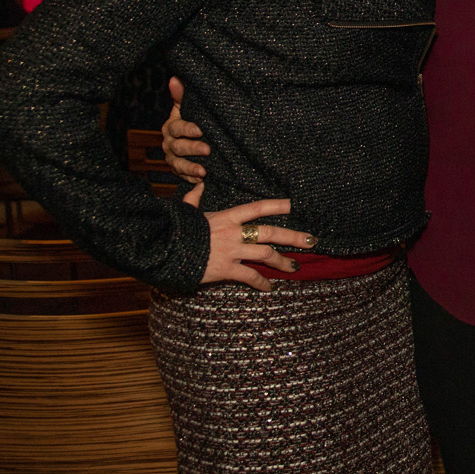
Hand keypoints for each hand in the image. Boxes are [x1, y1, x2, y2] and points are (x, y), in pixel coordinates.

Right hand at [160, 76, 210, 181]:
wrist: (198, 138)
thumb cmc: (193, 118)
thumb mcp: (190, 107)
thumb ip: (182, 96)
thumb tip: (175, 78)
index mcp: (171, 127)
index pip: (176, 128)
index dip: (188, 129)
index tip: (201, 130)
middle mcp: (168, 144)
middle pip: (177, 147)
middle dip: (192, 148)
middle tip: (208, 150)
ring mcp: (172, 159)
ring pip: (178, 165)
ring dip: (190, 168)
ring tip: (203, 171)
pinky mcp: (179, 172)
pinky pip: (182, 177)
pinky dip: (191, 179)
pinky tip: (201, 181)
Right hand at [182, 186, 313, 291]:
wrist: (162, 251)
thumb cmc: (175, 231)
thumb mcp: (186, 212)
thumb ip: (194, 199)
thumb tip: (199, 185)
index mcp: (226, 217)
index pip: (257, 208)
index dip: (277, 205)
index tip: (294, 204)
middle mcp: (233, 233)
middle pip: (271, 232)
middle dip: (293, 236)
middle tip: (312, 239)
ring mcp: (231, 251)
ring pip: (266, 255)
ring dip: (283, 261)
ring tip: (296, 266)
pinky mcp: (225, 270)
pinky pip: (249, 276)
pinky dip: (261, 283)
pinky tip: (269, 288)